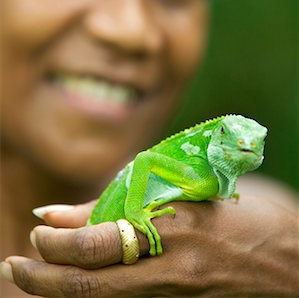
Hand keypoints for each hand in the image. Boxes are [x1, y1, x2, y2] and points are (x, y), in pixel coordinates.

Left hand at [2, 198, 298, 296]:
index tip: (35, 232)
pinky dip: (96, 290)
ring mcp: (176, 295)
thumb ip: (121, 204)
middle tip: (13, 264)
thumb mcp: (183, 196)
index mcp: (173, 227)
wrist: (291, 262)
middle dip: (42, 279)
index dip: (56, 244)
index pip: (96, 244)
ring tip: (35, 273)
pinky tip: (82, 278)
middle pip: (90, 286)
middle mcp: (171, 268)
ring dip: (62, 288)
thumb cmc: (240, 215)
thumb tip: (60, 212)